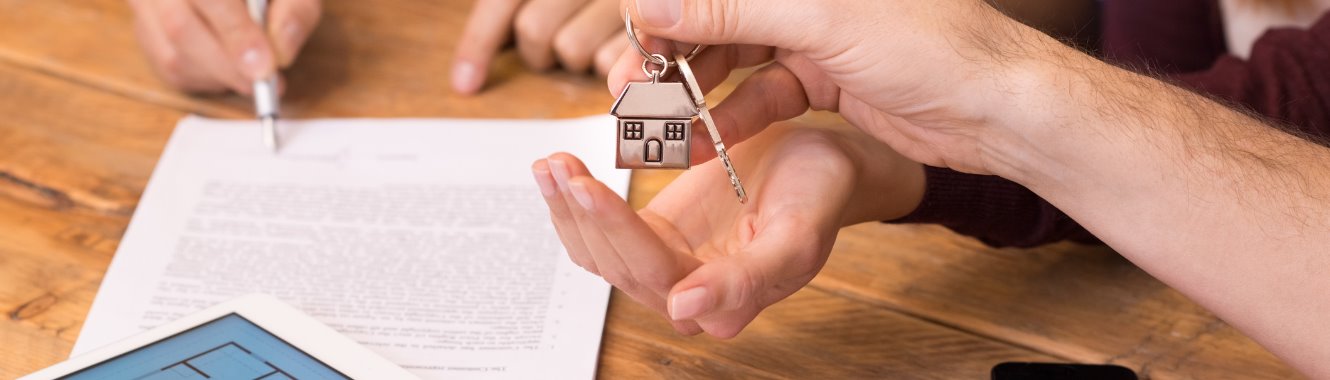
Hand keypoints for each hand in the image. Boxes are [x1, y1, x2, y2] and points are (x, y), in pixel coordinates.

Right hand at [128, 0, 321, 93]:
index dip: (237, 34)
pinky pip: (168, 68)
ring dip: (220, 76)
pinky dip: (206, 79)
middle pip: (180, 28)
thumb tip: (280, 55)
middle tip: (265, 82)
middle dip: (229, 66)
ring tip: (254, 74)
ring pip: (171, 55)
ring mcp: (145, 6)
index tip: (265, 66)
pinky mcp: (145, 31)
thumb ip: (294, 13)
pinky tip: (231, 69)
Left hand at [452, 0, 627, 93]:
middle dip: (540, 50)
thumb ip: (518, 14)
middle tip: (556, 49)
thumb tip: (471, 71)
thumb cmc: (604, 6)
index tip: (466, 83)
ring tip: (600, 42)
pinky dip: (615, 65)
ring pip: (571, 49)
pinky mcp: (647, 21)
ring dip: (581, 58)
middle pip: (533, 30)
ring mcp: (616, 2)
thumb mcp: (563, 3)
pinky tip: (628, 50)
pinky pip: (611, 62)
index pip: (501, 4)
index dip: (478, 46)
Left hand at [531, 125, 923, 336]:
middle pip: (617, 264)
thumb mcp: (798, 233)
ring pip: (599, 253)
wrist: (824, 165)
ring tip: (550, 163)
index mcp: (725, 304)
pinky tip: (559, 171)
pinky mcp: (654, 237)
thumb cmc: (819, 194)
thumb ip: (748, 279)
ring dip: (568, 210)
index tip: (588, 187)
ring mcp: (667, 267)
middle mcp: (688, 296)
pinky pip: (603, 232)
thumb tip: (684, 311)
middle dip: (582, 213)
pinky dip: (576, 203)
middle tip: (557, 164)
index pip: (655, 271)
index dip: (617, 230)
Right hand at [609, 0, 1052, 175]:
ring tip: (657, 127)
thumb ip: (733, 7)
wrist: (1000, 109)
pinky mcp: (825, 78)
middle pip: (716, 15)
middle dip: (669, 54)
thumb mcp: (822, 21)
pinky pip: (761, 94)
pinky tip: (703, 141)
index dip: (664, 8)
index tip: (630, 43)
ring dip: (693, 92)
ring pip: (734, 57)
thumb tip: (651, 1)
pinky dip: (731, 118)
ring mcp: (815, 34)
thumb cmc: (934, 46)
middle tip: (630, 93)